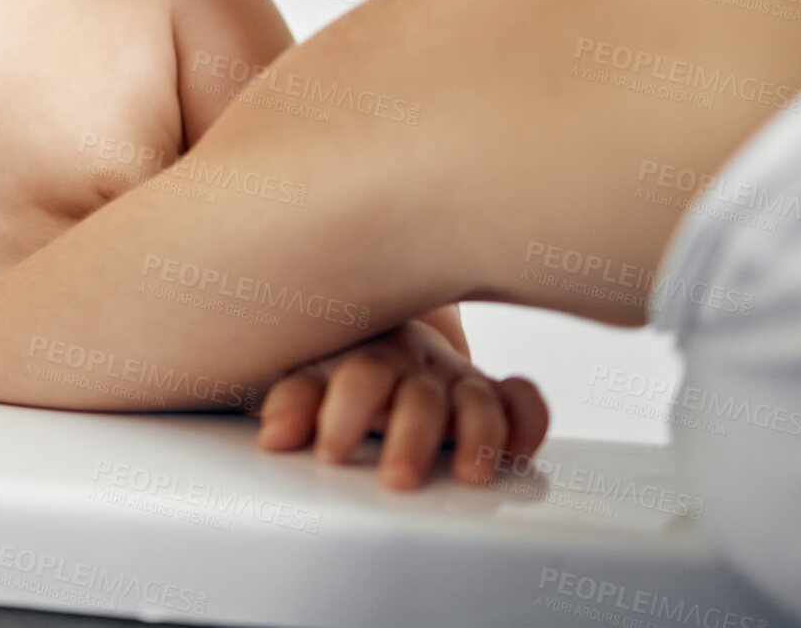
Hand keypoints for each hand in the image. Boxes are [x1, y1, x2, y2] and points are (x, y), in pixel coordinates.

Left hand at [254, 319, 547, 490]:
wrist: (377, 322)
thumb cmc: (336, 363)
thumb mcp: (306, 378)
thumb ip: (291, 405)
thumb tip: (273, 436)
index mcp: (363, 360)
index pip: (359, 377)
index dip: (346, 413)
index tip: (332, 454)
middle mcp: (414, 368)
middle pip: (420, 396)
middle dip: (412, 436)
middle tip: (398, 479)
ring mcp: (454, 381)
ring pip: (477, 401)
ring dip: (477, 436)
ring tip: (471, 476)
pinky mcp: (491, 397)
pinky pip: (522, 403)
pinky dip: (527, 422)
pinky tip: (518, 451)